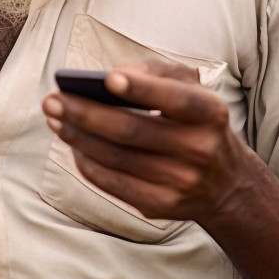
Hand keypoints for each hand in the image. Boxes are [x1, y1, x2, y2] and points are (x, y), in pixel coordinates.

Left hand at [42, 60, 246, 224]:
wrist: (226, 183)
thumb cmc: (196, 123)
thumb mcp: (191, 89)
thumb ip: (155, 72)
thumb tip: (109, 78)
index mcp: (211, 113)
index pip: (175, 98)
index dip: (141, 89)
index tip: (107, 78)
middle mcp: (200, 150)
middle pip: (131, 131)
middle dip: (85, 114)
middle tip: (52, 100)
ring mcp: (181, 182)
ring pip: (116, 158)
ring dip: (78, 137)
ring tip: (54, 119)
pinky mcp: (162, 206)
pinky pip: (114, 184)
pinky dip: (87, 163)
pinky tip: (73, 144)